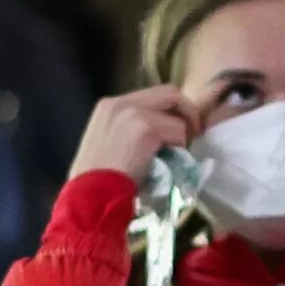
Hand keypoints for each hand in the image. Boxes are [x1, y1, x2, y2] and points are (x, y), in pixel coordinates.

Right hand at [69, 85, 201, 180]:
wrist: (91, 193)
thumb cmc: (96, 178)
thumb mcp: (108, 141)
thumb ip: (129, 127)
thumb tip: (160, 130)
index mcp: (110, 105)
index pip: (151, 95)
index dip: (170, 109)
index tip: (178, 126)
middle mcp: (121, 102)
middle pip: (169, 92)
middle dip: (187, 111)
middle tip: (193, 133)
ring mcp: (134, 113)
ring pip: (176, 114)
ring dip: (183, 134)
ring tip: (178, 152)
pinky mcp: (147, 129)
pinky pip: (178, 131)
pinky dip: (180, 146)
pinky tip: (170, 161)